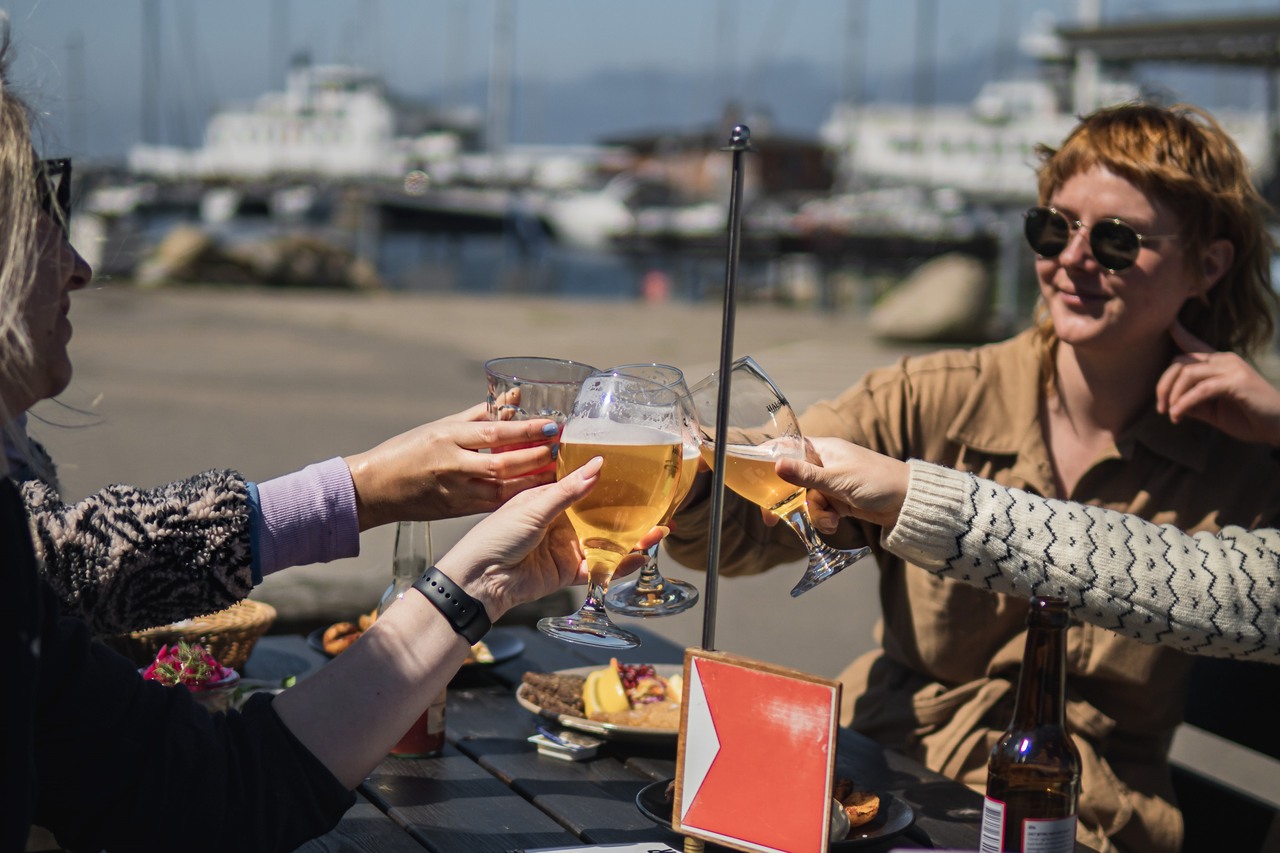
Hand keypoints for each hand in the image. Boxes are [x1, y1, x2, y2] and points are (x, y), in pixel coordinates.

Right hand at [344, 403, 560, 530]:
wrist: (375, 489)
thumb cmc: (409, 449)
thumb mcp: (442, 425)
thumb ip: (482, 413)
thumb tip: (516, 397)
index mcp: (448, 437)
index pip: (494, 433)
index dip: (525, 430)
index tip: (551, 427)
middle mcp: (452, 465)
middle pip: (503, 463)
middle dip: (535, 457)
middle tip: (560, 450)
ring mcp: (456, 491)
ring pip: (502, 488)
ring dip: (533, 480)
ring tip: (557, 471)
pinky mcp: (458, 511)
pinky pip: (494, 504)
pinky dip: (517, 497)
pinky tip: (537, 491)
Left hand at [434, 457, 655, 619]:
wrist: (480, 580)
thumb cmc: (496, 536)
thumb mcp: (534, 507)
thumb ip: (569, 490)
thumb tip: (598, 465)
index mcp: (549, 500)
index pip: (585, 487)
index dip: (610, 484)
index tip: (637, 478)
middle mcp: (560, 522)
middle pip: (602, 517)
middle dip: (629, 515)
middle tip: (658, 509)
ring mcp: (566, 548)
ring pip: (606, 543)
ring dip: (632, 540)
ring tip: (658, 532)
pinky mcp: (567, 572)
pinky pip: (599, 568)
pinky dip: (619, 565)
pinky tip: (639, 557)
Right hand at [773, 437, 908, 529]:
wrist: (908, 503)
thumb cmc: (877, 482)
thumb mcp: (837, 480)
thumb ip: (805, 475)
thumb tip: (776, 465)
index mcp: (823, 449)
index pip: (788, 449)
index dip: (770, 462)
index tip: (754, 479)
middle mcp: (824, 463)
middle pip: (792, 480)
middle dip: (787, 500)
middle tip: (772, 518)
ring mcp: (831, 483)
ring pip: (806, 499)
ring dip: (812, 513)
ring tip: (829, 518)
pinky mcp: (839, 500)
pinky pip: (820, 510)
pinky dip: (824, 518)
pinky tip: (836, 522)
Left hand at [1156, 322, 1279, 446]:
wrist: (1279, 427)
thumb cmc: (1248, 417)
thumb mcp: (1213, 409)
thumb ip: (1193, 402)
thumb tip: (1169, 402)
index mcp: (1220, 363)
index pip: (1194, 345)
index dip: (1179, 333)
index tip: (1168, 323)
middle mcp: (1225, 360)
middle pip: (1180, 361)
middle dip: (1164, 384)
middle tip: (1160, 408)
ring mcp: (1232, 369)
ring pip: (1188, 373)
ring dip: (1173, 395)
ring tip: (1170, 414)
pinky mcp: (1237, 382)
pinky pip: (1201, 389)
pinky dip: (1185, 403)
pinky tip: (1177, 416)